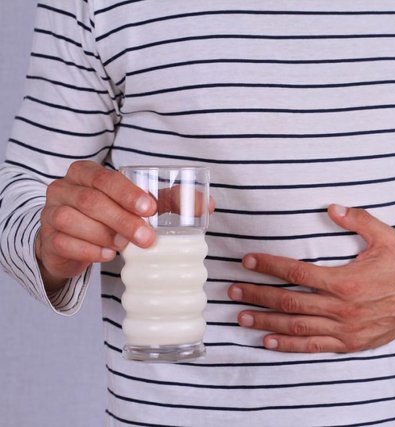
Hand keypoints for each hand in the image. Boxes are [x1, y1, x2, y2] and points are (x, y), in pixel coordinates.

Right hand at [37, 161, 157, 290]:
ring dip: (105, 236)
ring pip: (73, 221)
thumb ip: (165, 200)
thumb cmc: (108, 216)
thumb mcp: (135, 204)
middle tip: (146, 238)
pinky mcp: (48, 238)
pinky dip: (90, 251)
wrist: (72, 243)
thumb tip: (200, 203)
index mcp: (85, 172)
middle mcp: (63, 188)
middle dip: (122, 221)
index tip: (150, 210)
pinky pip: (64, 243)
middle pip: (91, 201)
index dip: (128, 194)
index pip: (105, 178)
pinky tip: (107, 255)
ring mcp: (51, 212)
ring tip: (124, 246)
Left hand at [228, 205, 394, 352]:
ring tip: (240, 317)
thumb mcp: (384, 237)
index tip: (248, 261)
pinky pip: (313, 347)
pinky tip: (268, 342)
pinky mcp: (348, 343)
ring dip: (265, 323)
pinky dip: (288, 345)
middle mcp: (341, 308)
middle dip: (256, 295)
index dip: (269, 266)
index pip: (297, 273)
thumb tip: (332, 207)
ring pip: (296, 327)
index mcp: (345, 281)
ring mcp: (343, 329)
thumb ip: (358, 220)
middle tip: (231, 291)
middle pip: (288, 302)